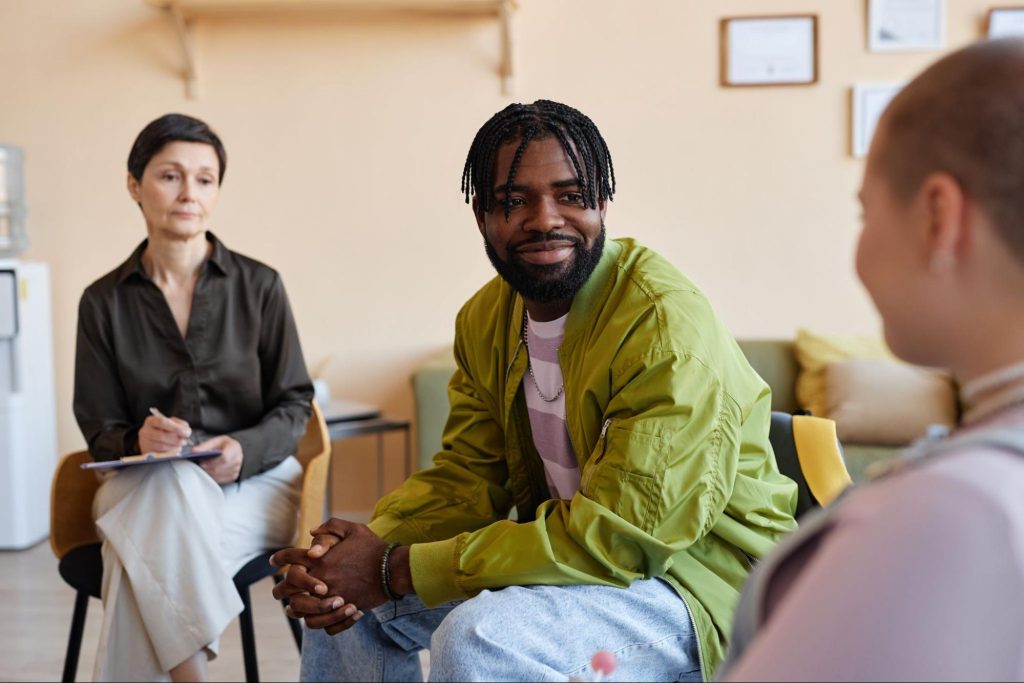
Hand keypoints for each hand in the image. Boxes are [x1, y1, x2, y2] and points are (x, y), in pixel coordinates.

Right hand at [138, 414, 191, 453]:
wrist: (155, 441)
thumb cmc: (166, 430)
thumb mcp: (173, 424)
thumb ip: (182, 425)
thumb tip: (186, 432)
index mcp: (151, 421)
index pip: (162, 422)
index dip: (175, 428)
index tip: (185, 433)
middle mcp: (145, 431)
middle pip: (161, 436)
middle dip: (176, 440)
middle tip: (184, 442)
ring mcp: (144, 443)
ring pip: (161, 446)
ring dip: (174, 447)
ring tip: (179, 446)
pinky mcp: (146, 453)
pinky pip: (160, 455)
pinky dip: (170, 453)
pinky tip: (174, 451)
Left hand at [193, 434, 242, 483]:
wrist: (234, 449)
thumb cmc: (225, 445)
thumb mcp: (216, 441)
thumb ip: (205, 446)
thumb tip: (194, 451)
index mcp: (235, 448)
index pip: (224, 457)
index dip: (212, 461)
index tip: (202, 461)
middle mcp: (238, 459)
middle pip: (221, 468)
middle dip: (208, 467)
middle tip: (201, 465)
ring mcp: (237, 468)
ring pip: (220, 475)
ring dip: (210, 473)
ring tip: (205, 467)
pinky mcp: (234, 476)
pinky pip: (221, 480)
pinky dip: (213, 477)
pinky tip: (210, 472)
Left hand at [271, 519, 391, 632]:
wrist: (392, 570)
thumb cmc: (374, 548)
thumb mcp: (354, 529)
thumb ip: (331, 526)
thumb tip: (311, 533)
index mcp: (320, 558)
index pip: (291, 557)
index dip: (280, 558)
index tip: (272, 561)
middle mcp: (320, 579)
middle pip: (288, 588)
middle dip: (280, 589)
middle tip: (278, 590)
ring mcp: (329, 597)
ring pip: (301, 610)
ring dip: (295, 609)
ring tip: (292, 609)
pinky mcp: (341, 611)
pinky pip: (321, 623)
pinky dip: (318, 622)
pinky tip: (317, 618)